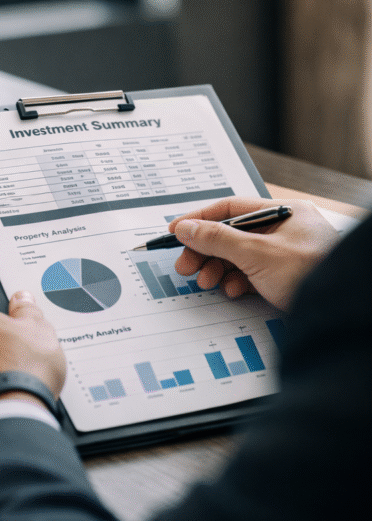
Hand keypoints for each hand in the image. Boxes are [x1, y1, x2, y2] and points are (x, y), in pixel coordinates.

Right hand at [169, 197, 337, 309]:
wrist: (342, 312)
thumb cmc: (313, 274)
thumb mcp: (256, 253)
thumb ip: (217, 239)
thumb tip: (186, 228)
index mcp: (284, 213)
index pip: (232, 208)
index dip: (200, 219)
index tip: (177, 230)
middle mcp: (286, 230)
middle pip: (232, 235)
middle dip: (206, 251)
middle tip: (186, 265)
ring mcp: (286, 255)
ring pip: (240, 257)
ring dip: (218, 269)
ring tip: (207, 282)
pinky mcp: (285, 278)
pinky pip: (252, 275)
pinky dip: (237, 282)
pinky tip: (232, 291)